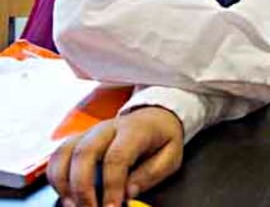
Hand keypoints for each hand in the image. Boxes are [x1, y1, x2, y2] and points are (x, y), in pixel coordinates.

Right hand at [47, 106, 183, 206]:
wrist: (154, 116)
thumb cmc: (162, 139)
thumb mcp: (171, 155)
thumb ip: (152, 173)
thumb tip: (128, 192)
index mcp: (134, 130)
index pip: (117, 157)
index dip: (111, 186)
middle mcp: (107, 128)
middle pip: (84, 153)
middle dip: (82, 188)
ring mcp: (89, 132)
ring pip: (64, 152)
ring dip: (63, 183)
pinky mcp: (77, 140)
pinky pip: (57, 156)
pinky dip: (56, 178)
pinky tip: (66, 196)